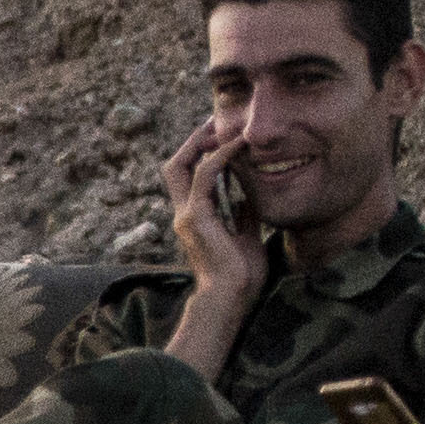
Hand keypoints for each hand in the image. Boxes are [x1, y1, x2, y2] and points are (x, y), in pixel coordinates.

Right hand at [163, 114, 264, 308]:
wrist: (231, 299)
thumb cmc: (240, 276)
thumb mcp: (246, 236)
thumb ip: (244, 215)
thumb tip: (249, 198)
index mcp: (194, 219)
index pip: (188, 178)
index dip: (199, 155)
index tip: (220, 137)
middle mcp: (184, 214)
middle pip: (175, 166)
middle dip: (192, 142)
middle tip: (214, 123)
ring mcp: (186, 215)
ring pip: (181, 165)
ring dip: (202, 143)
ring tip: (223, 128)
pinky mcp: (196, 217)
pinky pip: (205, 176)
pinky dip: (219, 157)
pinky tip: (237, 147)